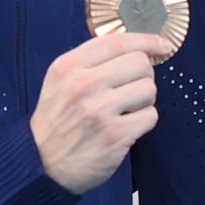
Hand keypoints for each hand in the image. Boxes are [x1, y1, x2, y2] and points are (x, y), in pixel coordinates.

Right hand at [33, 29, 167, 192]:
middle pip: (140, 63)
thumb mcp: (61, 81)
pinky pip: (150, 116)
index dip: (146, 41)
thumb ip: (92, 62)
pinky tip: (125, 127)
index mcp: (68, 67)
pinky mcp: (115, 134)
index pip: (117, 42)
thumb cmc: (58, 121)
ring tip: (124, 110)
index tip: (161, 45)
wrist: (42, 164)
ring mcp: (99, 110)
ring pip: (149, 88)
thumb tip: (138, 47)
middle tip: (130, 91)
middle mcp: (83, 84)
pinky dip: (143, 122)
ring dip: (144, 101)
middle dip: (143, 76)